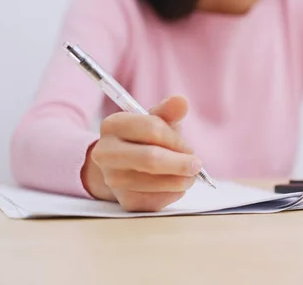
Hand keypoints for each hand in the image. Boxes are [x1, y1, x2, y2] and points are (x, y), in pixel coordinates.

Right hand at [81, 96, 199, 211]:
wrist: (123, 167)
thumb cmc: (145, 140)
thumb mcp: (156, 121)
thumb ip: (169, 111)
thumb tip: (181, 101)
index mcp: (113, 125)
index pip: (152, 129)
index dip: (176, 140)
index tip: (188, 147)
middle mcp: (105, 153)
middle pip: (151, 159)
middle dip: (181, 163)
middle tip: (197, 165)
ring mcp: (112, 179)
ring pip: (155, 182)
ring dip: (180, 180)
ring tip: (189, 176)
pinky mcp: (124, 202)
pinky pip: (156, 200)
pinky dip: (173, 194)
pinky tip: (175, 186)